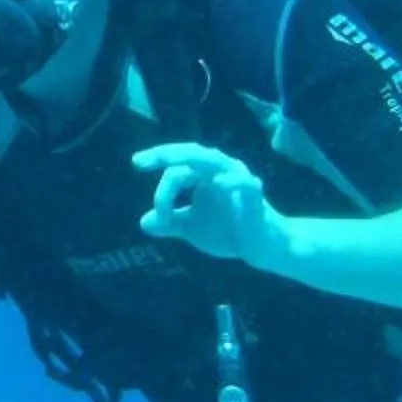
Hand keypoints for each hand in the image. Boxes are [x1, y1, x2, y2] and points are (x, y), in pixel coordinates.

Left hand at [132, 142, 283, 267]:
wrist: (262, 248)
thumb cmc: (228, 230)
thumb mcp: (191, 228)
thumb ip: (170, 222)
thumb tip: (143, 223)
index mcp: (206, 173)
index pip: (178, 164)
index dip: (160, 180)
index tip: (149, 201)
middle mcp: (222, 169)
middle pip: (192, 153)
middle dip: (165, 155)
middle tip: (139, 161)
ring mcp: (240, 180)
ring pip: (214, 162)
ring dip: (190, 166)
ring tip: (170, 170)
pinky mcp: (255, 197)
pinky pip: (246, 183)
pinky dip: (233, 182)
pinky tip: (218, 185)